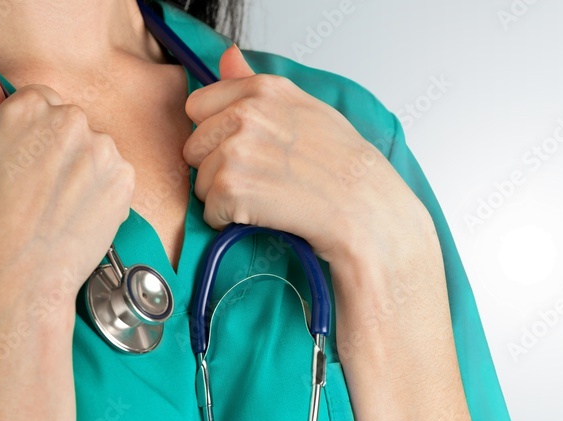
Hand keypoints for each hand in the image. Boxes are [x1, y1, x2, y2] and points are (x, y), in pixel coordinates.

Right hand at [0, 65, 133, 298]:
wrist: (21, 272)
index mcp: (29, 108)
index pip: (41, 99)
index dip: (33, 133)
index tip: (27, 156)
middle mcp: (70, 121)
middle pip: (70, 123)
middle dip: (59, 148)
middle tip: (39, 186)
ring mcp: (102, 150)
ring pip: (95, 148)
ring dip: (83, 168)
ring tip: (58, 203)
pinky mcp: (124, 177)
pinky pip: (115, 174)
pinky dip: (102, 189)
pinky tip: (79, 211)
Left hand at [182, 45, 432, 266]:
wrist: (367, 209)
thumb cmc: (345, 167)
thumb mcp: (306, 110)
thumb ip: (256, 84)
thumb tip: (226, 57)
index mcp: (265, 90)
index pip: (200, 106)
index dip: (219, 135)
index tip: (249, 151)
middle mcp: (247, 113)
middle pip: (195, 146)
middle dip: (218, 167)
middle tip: (263, 180)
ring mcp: (237, 149)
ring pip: (200, 181)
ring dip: (226, 198)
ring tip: (269, 199)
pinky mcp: (232, 187)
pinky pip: (210, 210)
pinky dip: (232, 222)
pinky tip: (266, 216)